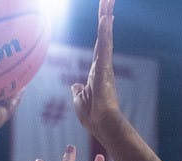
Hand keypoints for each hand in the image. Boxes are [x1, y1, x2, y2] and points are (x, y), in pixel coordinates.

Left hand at [71, 0, 120, 137]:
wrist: (101, 124)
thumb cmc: (92, 116)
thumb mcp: (79, 101)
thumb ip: (78, 91)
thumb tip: (74, 86)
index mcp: (97, 70)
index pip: (100, 45)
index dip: (103, 30)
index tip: (107, 14)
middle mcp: (103, 64)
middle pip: (104, 34)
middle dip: (106, 15)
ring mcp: (104, 64)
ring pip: (105, 35)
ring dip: (106, 16)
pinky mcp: (104, 67)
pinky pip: (104, 45)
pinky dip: (105, 31)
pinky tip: (106, 16)